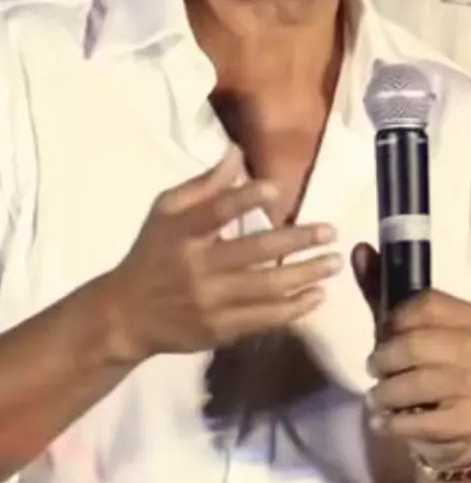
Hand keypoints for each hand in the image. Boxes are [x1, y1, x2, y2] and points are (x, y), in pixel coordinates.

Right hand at [105, 148, 341, 361]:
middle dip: (297, 241)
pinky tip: (318, 295)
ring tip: (334, 262)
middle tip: (331, 231)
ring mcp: (209, 302)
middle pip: (253, 252)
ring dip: (306, 274)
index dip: (245, 199)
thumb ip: (204, 185)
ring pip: (266, 288)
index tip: (276, 189)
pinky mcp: (219, 330)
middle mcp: (197, 268)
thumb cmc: (153, 253)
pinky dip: (294, 308)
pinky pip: (263, 319)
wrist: (125, 316)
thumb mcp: (166, 212)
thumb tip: (238, 152)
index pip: (215, 213)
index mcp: (182, 233)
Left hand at [352, 245, 470, 471]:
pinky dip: (397, 422)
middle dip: (386, 359)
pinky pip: (427, 420)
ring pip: (423, 382)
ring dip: (388, 392)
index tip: (384, 332)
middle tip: (373, 368)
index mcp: (463, 316)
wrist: (444, 422)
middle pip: (420, 344)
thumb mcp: (397, 327)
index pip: (428, 304)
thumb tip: (360, 248)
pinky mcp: (468, 419)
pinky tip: (385, 422)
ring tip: (376, 398)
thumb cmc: (417, 365)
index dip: (396, 319)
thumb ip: (380, 289)